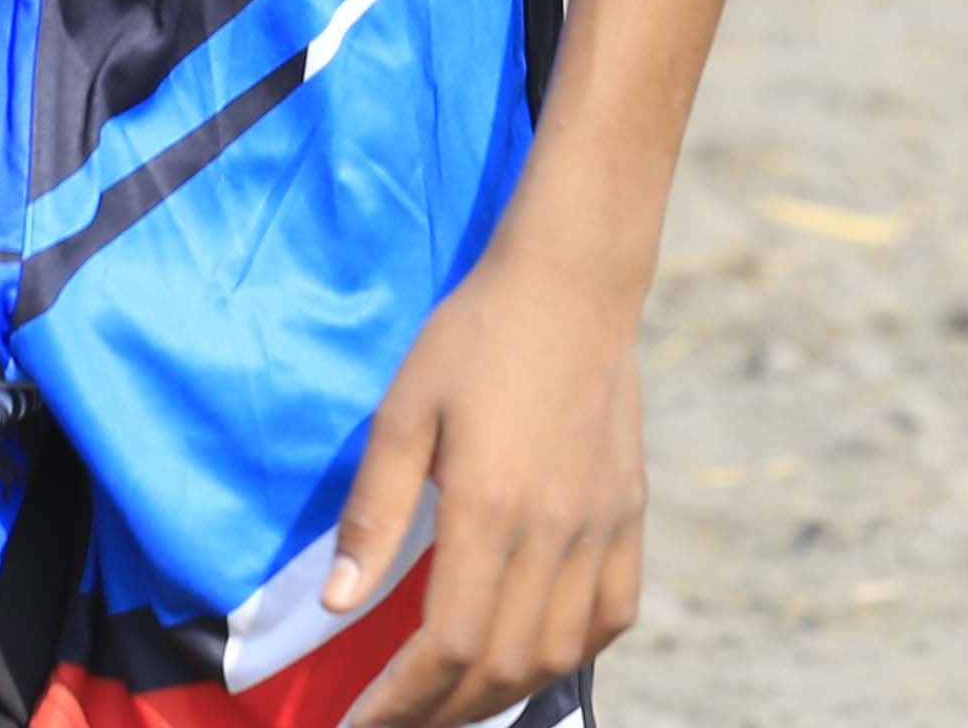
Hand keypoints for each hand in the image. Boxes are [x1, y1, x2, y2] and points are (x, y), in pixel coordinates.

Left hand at [321, 232, 650, 725]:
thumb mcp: (404, 412)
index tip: (362, 724)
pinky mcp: (631, 515)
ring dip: (500, 693)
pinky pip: (612, 616)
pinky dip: (569, 653)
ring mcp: (602, 528)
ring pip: (556, 653)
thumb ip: (373, 514)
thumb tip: (337, 605)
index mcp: (489, 509)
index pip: (446, 646)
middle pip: (501, 667)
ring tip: (451, 700)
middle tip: (395, 720)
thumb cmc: (473, 336)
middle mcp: (553, 533)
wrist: (572, 283)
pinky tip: (531, 655)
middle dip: (441, 712)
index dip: (402, 702)